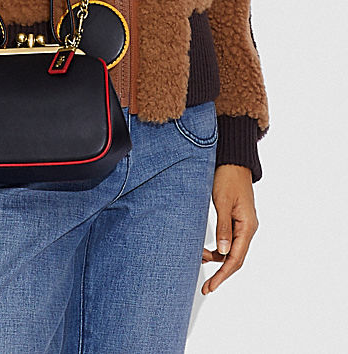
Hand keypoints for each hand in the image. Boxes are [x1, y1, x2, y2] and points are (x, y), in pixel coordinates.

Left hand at [201, 164, 258, 294]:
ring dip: (217, 258)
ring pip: (232, 250)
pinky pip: (229, 240)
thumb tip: (222, 251)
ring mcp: (243, 224)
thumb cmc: (227, 177)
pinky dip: (218, 247)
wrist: (233, 161)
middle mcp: (248, 228)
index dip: (223, 275)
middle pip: (235, 258)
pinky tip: (207, 250)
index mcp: (247, 226)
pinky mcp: (236, 219)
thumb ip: (223, 227)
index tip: (211, 287)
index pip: (236, 258)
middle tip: (205, 285)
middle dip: (220, 272)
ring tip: (199, 259)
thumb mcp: (222, 202)